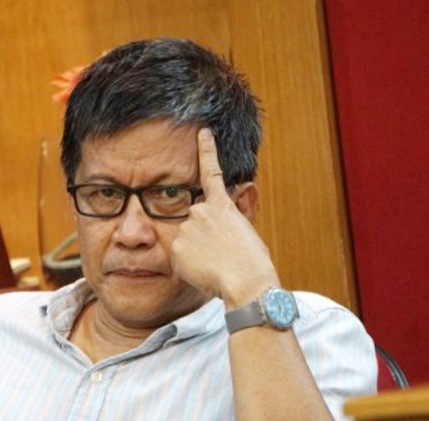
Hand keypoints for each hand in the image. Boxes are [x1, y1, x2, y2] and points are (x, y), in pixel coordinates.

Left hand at [171, 129, 279, 307]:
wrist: (246, 279)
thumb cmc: (252, 262)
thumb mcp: (246, 232)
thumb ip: (232, 218)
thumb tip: (236, 199)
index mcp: (223, 206)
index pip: (212, 172)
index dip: (207, 150)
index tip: (203, 132)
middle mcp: (201, 211)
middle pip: (193, 222)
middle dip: (200, 238)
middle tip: (218, 256)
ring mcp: (186, 228)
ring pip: (184, 242)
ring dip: (194, 254)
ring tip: (214, 266)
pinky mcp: (176, 246)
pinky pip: (178, 259)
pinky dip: (188, 268)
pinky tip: (203, 272)